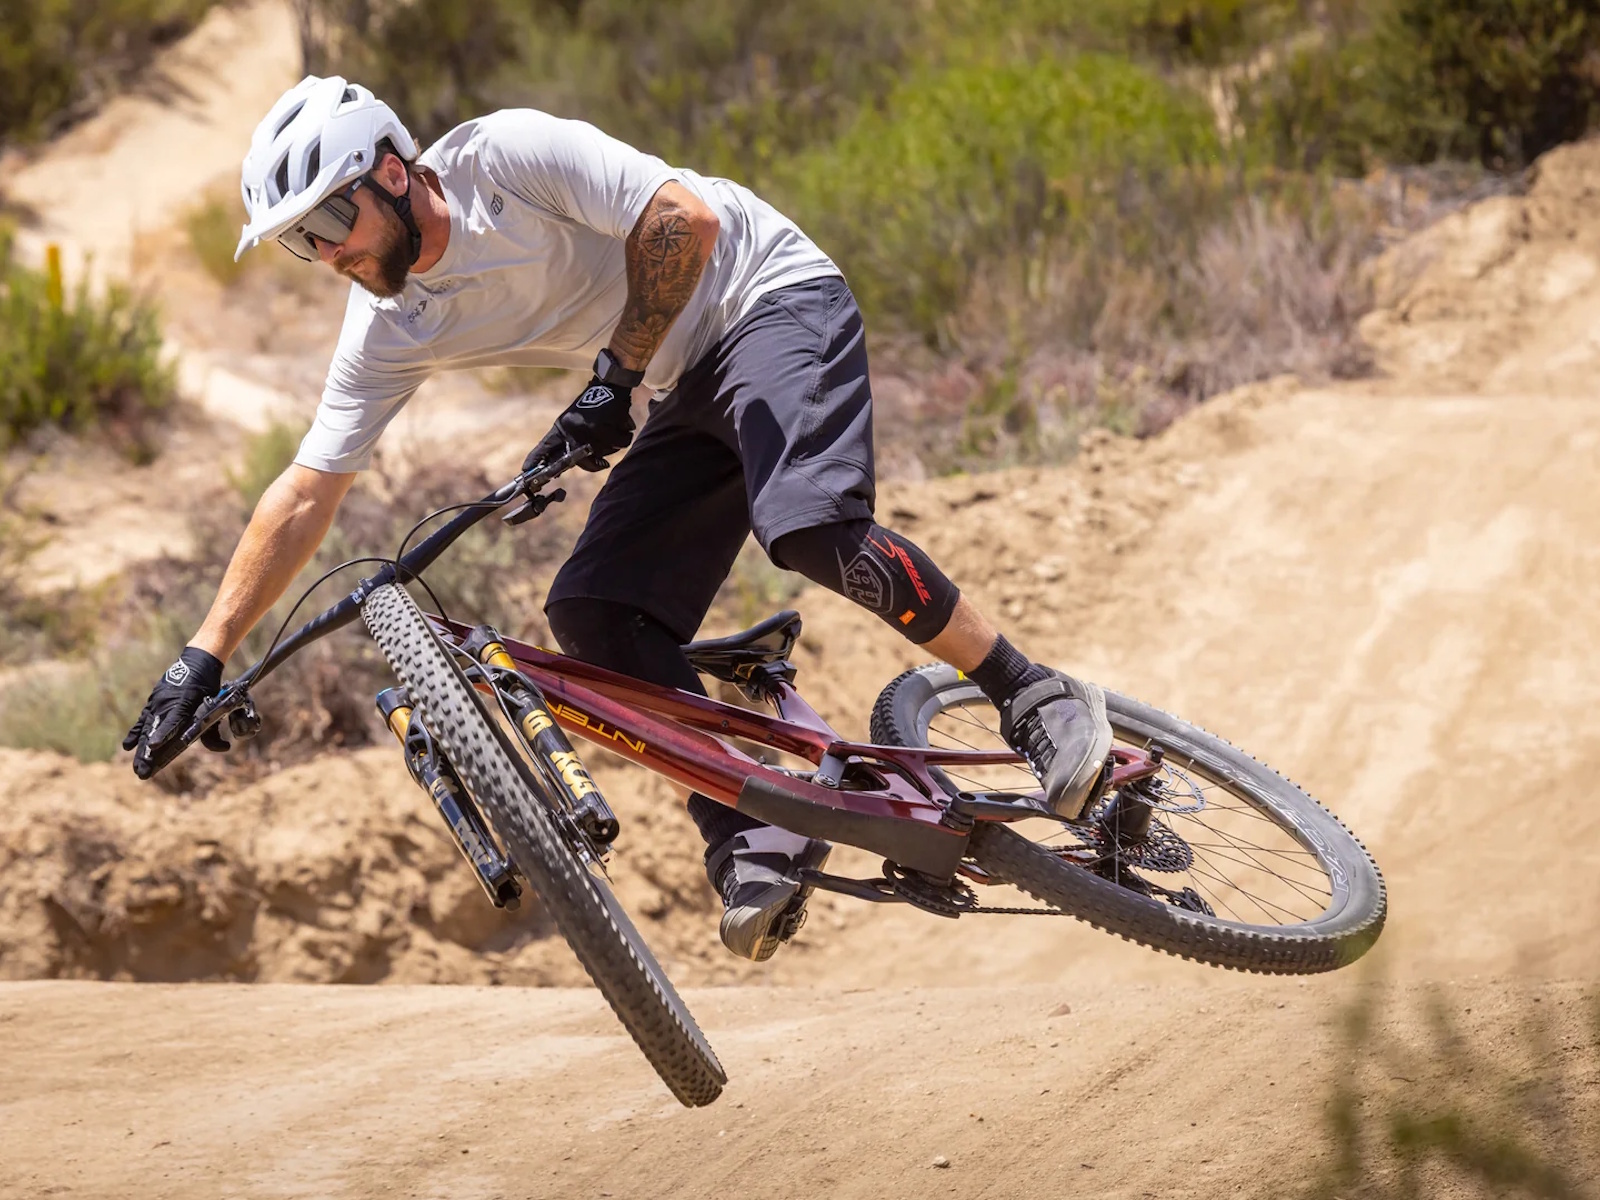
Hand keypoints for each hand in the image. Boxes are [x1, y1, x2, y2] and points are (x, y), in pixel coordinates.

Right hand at [122, 647, 226, 778]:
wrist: (197, 663)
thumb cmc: (209, 686)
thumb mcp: (215, 706)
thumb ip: (214, 728)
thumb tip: (224, 748)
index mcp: (182, 701)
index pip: (172, 721)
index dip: (163, 734)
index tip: (154, 747)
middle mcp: (165, 703)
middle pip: (154, 731)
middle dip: (147, 754)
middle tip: (142, 773)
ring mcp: (157, 702)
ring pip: (146, 729)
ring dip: (141, 749)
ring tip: (137, 767)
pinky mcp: (153, 702)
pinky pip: (143, 720)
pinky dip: (136, 732)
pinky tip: (128, 746)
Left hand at [524, 378, 634, 473]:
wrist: (611, 384)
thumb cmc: (597, 405)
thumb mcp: (577, 422)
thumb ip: (573, 443)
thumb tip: (565, 468)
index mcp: (562, 427)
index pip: (546, 446)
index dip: (536, 459)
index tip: (524, 471)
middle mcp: (571, 429)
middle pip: (582, 462)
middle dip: (594, 464)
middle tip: (601, 464)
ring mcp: (585, 428)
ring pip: (605, 452)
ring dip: (613, 443)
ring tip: (612, 427)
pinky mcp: (601, 426)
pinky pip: (618, 443)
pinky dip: (624, 435)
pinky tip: (621, 423)